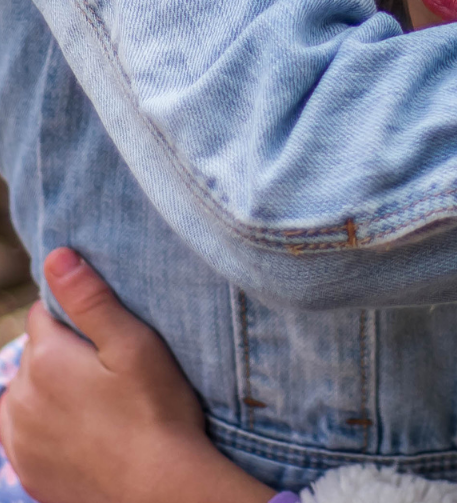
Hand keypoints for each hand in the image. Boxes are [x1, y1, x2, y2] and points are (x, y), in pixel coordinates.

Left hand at [0, 248, 272, 502]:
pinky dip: (45, 425)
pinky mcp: (25, 469)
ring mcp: (18, 438)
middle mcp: (19, 397)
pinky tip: (82, 430)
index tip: (108, 335)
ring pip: (26, 392)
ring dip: (51, 389)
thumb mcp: (133, 343)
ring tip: (99, 403)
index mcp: (45, 358)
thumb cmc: (155, 410)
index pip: (46, 313)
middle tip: (110, 371)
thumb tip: (55, 256)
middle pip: (36, 353)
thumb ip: (90, 298)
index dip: (78, 316)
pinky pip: (24, 431)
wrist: (159, 490)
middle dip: (64, 353)